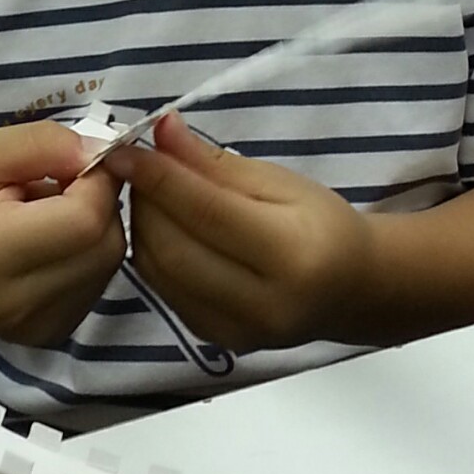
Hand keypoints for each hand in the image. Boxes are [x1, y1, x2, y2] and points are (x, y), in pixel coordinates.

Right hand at [0, 121, 125, 349]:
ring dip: (94, 226)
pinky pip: (97, 282)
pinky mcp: (48, 335)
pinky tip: (48, 242)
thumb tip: (100, 152)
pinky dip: (87, 253)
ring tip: (47, 211)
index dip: (96, 179)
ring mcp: (35, 327)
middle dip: (99, 201)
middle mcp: (17, 303)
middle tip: (60, 181)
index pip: (85, 219)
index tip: (71, 159)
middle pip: (106, 244)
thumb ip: (37, 144)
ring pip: (109, 264)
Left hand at [114, 114, 375, 354]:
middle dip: (144, 203)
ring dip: (141, 229)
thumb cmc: (321, 223)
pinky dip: (152, 256)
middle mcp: (264, 303)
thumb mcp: (278, 181)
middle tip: (137, 168)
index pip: (207, 212)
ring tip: (148, 195)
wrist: (350, 288)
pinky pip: (165, 294)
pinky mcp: (218, 341)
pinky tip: (161, 230)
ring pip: (161, 275)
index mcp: (293, 254)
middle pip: (175, 249)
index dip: (158, 177)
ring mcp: (238, 332)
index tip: (123, 149)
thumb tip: (161, 132)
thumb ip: (215, 163)